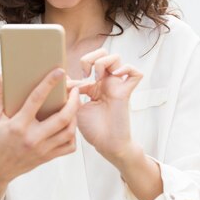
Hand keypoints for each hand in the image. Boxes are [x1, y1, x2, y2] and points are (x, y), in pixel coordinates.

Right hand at [0, 68, 80, 186]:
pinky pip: (68, 147)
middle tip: (74, 90)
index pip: (37, 99)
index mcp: (18, 125)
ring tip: (74, 105)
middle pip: (62, 117)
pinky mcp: (47, 158)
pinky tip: (69, 125)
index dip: (49, 83)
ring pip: (69, 132)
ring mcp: (42, 150)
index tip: (60, 72)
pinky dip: (73, 135)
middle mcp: (33, 138)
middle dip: (73, 101)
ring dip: (75, 116)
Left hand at [72, 48, 142, 164]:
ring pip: (117, 58)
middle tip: (85, 72)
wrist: (105, 145)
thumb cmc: (92, 129)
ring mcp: (117, 86)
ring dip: (103, 62)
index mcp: (94, 85)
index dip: (76, 68)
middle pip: (104, 53)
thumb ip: (70, 92)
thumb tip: (63, 78)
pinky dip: (127, 69)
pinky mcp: (126, 92)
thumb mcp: (75, 107)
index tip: (71, 83)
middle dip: (92, 56)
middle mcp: (106, 83)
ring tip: (96, 76)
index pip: (89, 62)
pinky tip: (114, 76)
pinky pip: (136, 73)